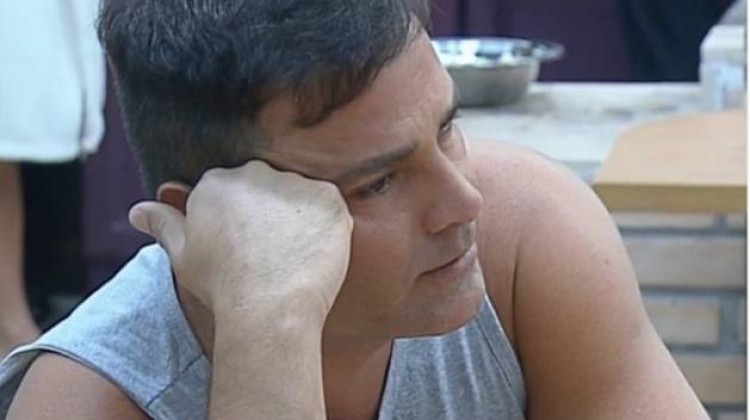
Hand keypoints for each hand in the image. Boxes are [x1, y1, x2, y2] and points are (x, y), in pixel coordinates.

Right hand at [128, 160, 352, 323]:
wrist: (269, 308)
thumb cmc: (222, 286)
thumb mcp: (182, 255)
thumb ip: (163, 223)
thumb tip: (139, 210)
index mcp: (216, 183)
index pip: (229, 190)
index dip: (238, 220)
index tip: (243, 245)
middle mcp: (254, 173)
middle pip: (264, 187)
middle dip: (266, 213)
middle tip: (268, 251)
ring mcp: (294, 184)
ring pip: (297, 196)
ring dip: (297, 218)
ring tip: (291, 255)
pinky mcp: (328, 198)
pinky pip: (328, 205)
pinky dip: (324, 225)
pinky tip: (313, 251)